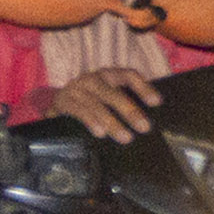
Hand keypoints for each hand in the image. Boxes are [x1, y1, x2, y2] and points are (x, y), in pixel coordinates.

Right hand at [50, 66, 166, 140]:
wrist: (56, 108)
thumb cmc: (89, 106)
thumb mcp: (106, 101)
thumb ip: (124, 108)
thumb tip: (146, 125)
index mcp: (108, 76)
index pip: (128, 75)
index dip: (143, 87)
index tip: (157, 102)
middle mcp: (93, 79)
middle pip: (114, 93)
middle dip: (130, 111)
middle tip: (144, 127)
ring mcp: (76, 88)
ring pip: (97, 104)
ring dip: (112, 122)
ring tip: (125, 138)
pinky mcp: (62, 101)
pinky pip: (78, 110)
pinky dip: (90, 121)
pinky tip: (100, 132)